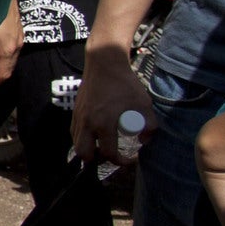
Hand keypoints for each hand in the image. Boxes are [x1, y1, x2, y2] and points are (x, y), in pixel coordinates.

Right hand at [73, 45, 158, 163]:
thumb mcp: (144, 104)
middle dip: (98, 160)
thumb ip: (150, 125)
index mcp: (104, 123)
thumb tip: (144, 141)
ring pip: (77, 144)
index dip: (122, 162)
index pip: (109, 153)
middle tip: (111, 155)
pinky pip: (74, 132)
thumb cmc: (125, 84)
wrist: (104, 63)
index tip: (131, 159)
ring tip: (102, 146)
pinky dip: (83, 138)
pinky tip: (94, 133)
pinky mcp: (75, 111)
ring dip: (89, 150)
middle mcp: (88, 123)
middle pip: (85, 154)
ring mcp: (79, 117)